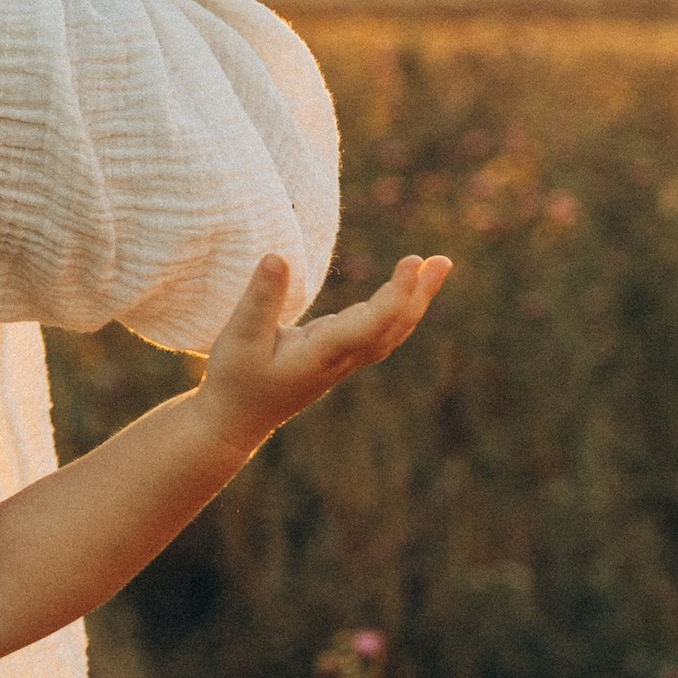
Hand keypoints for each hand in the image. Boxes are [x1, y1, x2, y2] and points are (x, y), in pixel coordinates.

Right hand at [195, 248, 452, 454]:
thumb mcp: (239, 337)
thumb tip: (277, 257)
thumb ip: (260, 299)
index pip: (371, 324)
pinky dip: (398, 309)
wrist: (235, 421)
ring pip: (391, 330)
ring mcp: (343, 361)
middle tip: (443, 260)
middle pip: (393, 326)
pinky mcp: (338, 357)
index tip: (413, 262)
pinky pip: (380, 332)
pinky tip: (405, 292)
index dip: (396, 293)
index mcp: (322, 355)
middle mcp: (341, 360)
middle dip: (419, 293)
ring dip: (415, 299)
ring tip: (436, 266)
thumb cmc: (234, 380)